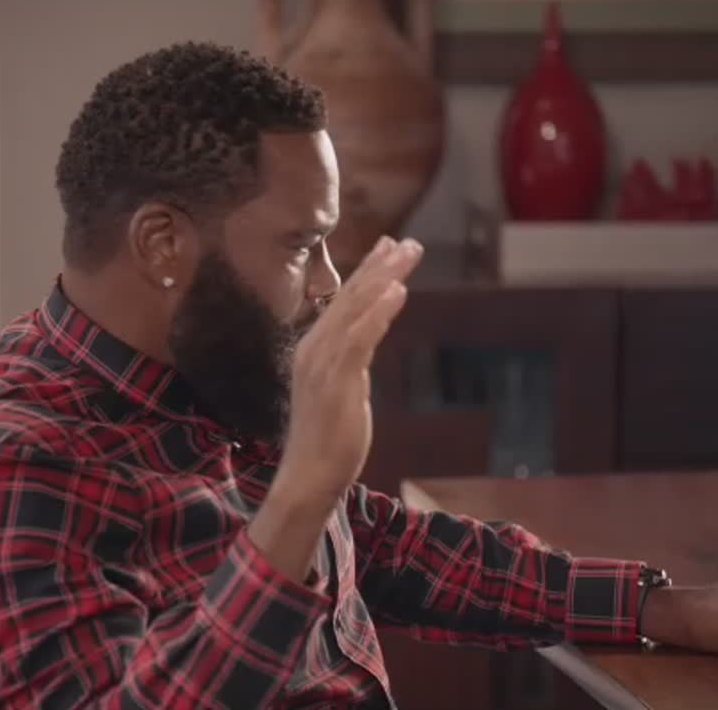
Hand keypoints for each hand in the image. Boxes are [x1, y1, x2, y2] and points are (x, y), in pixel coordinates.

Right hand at [272, 236, 422, 504]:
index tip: (390, 245)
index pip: (344, 300)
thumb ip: (351, 359)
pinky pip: (359, 337)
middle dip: (380, 266)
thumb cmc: (327, 436)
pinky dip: (378, 311)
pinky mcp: (336, 379)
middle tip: (408, 242)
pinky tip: (397, 291)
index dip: (368, 271)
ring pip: (355, 309)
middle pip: (351, 296)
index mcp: (314, 347)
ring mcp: (323, 362)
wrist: (309, 475)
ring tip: (407, 254)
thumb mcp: (340, 388)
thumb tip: (365, 339)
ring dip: (383, 278)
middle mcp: (314, 347)